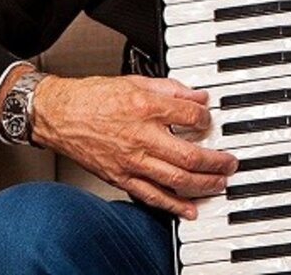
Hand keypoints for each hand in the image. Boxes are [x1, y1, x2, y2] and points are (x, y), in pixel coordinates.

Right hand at [31, 73, 237, 218]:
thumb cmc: (93, 97)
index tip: (210, 121)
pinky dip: (173, 205)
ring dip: (203, 183)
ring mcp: (131, 161)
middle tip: (230, 162)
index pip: (190, 117)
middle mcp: (140, 136)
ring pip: (175, 178)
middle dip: (215, 161)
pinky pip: (151, 196)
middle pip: (188, 155)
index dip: (206, 119)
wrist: (61, 114)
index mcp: (146, 107)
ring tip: (219, 182)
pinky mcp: (121, 178)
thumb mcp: (135, 81)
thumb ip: (170, 89)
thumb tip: (196, 96)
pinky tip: (189, 209)